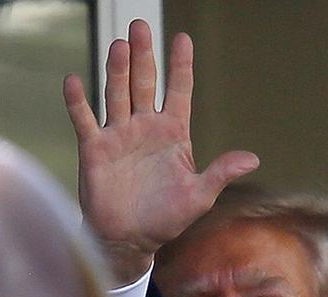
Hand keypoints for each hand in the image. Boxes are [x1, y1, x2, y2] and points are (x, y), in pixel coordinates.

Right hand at [64, 19, 258, 284]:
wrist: (129, 240)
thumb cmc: (165, 220)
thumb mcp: (199, 196)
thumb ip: (220, 173)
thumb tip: (253, 158)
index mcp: (173, 134)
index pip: (178, 91)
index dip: (181, 66)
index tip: (182, 39)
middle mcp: (145, 127)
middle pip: (145, 82)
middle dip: (144, 55)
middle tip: (140, 26)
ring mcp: (118, 135)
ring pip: (117, 93)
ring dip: (117, 70)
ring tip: (120, 45)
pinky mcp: (95, 149)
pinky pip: (85, 120)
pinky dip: (78, 101)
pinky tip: (74, 80)